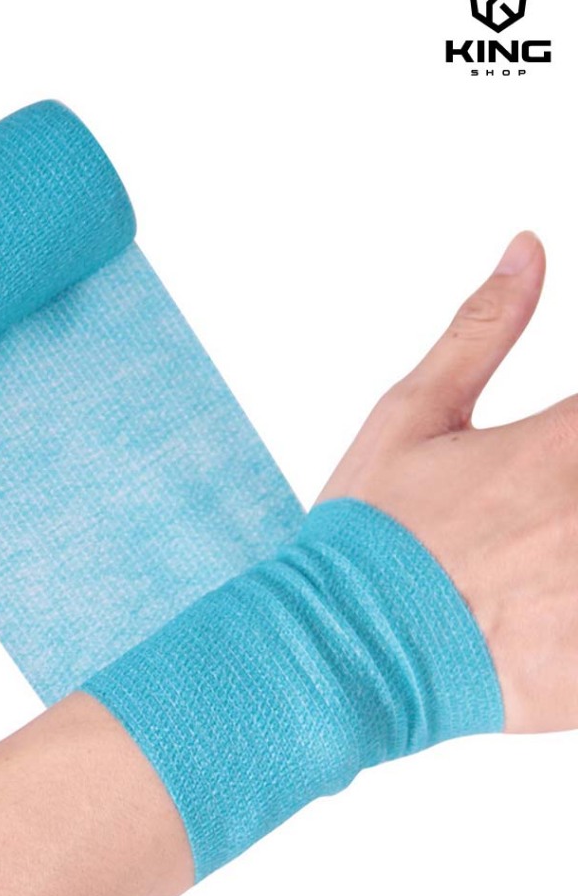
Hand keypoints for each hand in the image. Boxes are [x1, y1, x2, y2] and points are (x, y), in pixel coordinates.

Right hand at [319, 230, 574, 733]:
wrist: (340, 647)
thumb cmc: (372, 531)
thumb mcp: (410, 415)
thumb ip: (481, 329)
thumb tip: (528, 248)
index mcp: (564, 444)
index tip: (558, 445)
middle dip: (571, 484)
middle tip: (534, 496)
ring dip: (573, 544)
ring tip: (534, 546)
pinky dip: (575, 618)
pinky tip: (544, 599)